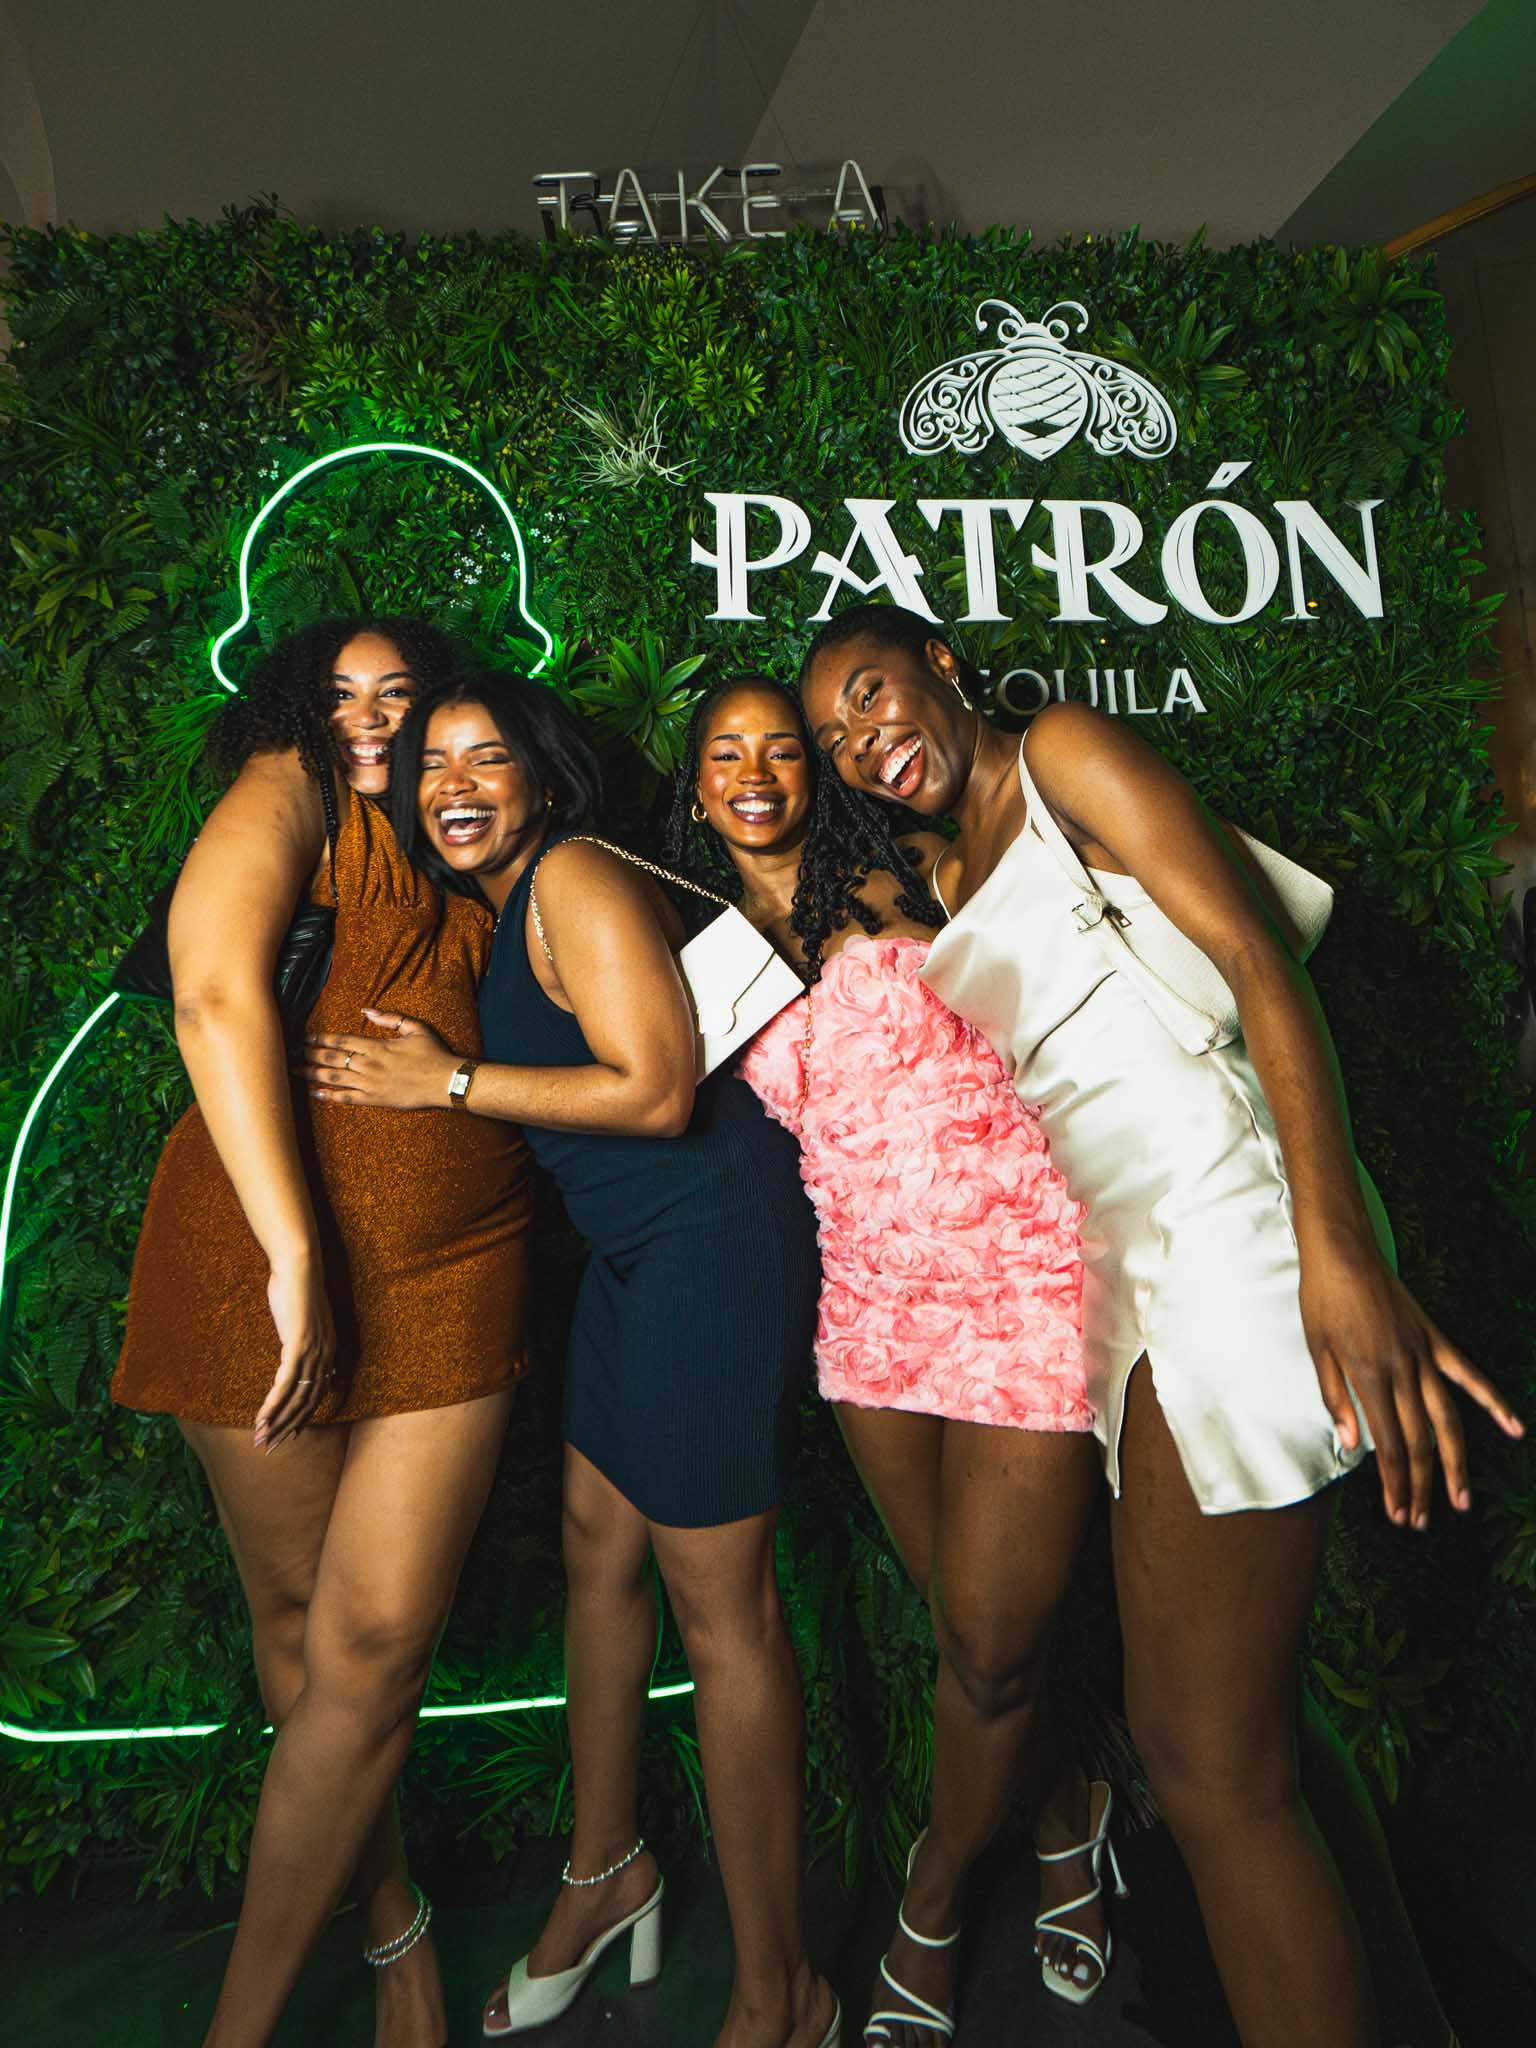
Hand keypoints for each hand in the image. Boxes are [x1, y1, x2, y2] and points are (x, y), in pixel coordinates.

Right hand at [255, 1255, 334, 1449]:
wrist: (300, 1269)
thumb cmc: (297, 1290)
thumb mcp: (303, 1319)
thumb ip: (302, 1338)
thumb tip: (294, 1349)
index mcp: (329, 1352)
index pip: (318, 1394)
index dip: (302, 1416)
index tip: (288, 1433)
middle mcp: (325, 1357)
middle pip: (308, 1404)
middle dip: (288, 1428)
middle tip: (271, 1446)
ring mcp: (313, 1354)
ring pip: (295, 1399)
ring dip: (277, 1422)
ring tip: (261, 1440)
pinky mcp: (298, 1348)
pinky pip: (284, 1385)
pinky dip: (272, 1405)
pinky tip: (260, 1419)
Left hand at [303, 1009, 460, 1110]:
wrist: (446, 1082)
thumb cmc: (433, 1054)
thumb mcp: (416, 1028)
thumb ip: (390, 1018)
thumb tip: (367, 1009)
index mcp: (376, 1046)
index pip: (341, 1040)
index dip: (320, 1038)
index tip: (305, 1037)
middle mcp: (369, 1064)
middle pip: (331, 1058)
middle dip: (309, 1055)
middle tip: (290, 1054)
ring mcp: (371, 1083)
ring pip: (334, 1078)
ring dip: (312, 1074)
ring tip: (295, 1072)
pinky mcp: (376, 1099)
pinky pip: (347, 1098)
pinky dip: (330, 1096)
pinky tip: (315, 1093)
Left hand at [1299, 1237, 1522, 1529]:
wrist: (1342, 1251)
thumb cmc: (1322, 1300)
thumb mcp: (1316, 1350)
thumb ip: (1334, 1399)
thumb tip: (1351, 1445)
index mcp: (1368, 1376)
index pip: (1388, 1445)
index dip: (1395, 1484)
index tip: (1398, 1513)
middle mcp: (1402, 1370)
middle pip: (1419, 1442)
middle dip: (1421, 1486)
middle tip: (1421, 1521)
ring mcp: (1423, 1354)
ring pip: (1447, 1419)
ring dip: (1455, 1463)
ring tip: (1461, 1500)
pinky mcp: (1434, 1339)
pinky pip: (1469, 1375)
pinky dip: (1492, 1401)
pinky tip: (1513, 1428)